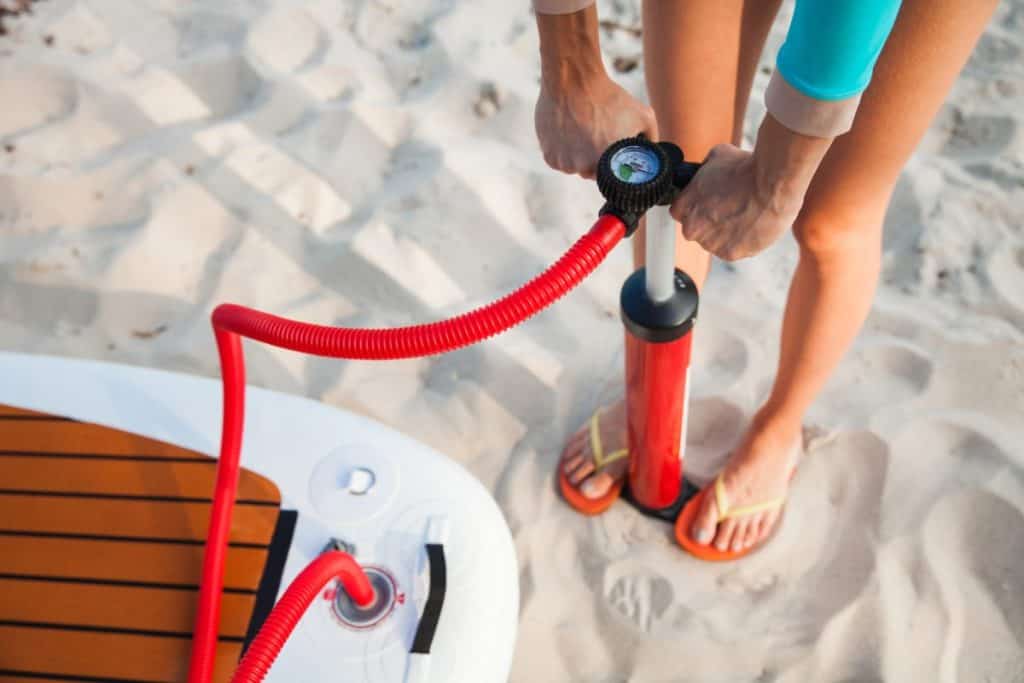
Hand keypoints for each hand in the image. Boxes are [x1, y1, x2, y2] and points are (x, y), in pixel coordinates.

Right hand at [535, 75, 656, 179]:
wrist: (573, 80)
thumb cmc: (608, 96)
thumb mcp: (643, 115)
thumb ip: (651, 139)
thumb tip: (654, 153)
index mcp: (608, 163)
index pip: (613, 179)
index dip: (614, 165)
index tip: (612, 150)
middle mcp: (584, 168)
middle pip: (592, 174)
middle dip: (596, 159)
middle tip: (597, 136)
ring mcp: (565, 163)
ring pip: (574, 167)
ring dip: (578, 155)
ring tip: (582, 131)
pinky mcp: (549, 156)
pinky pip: (559, 161)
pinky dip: (563, 151)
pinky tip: (569, 132)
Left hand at [670, 114, 832, 260]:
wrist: (772, 183)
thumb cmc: (745, 168)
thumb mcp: (716, 158)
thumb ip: (703, 171)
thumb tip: (706, 171)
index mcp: (682, 206)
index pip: (681, 212)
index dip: (697, 206)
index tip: (710, 203)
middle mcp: (692, 228)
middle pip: (697, 229)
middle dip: (710, 222)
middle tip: (731, 208)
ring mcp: (710, 244)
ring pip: (715, 242)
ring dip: (726, 233)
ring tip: (745, 215)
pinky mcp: (730, 254)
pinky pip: (732, 250)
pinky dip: (742, 242)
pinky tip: (753, 225)